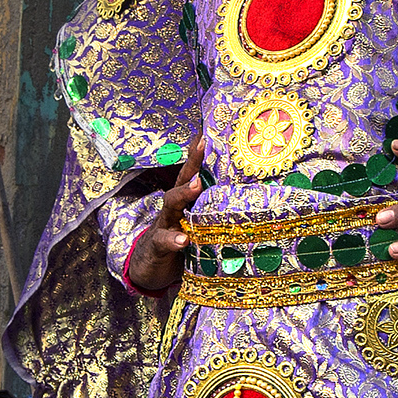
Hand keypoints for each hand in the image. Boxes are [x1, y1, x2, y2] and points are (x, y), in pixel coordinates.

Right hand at [123, 136, 205, 294]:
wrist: (149, 267)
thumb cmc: (182, 243)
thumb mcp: (198, 226)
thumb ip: (215, 214)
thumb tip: (248, 202)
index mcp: (187, 201)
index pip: (195, 173)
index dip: (201, 153)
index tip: (210, 130)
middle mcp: (175, 208)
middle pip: (183, 179)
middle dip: (193, 161)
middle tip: (204, 144)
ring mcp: (164, 224)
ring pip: (171, 204)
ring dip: (183, 193)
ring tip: (196, 184)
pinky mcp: (157, 245)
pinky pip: (163, 240)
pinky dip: (173, 239)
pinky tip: (182, 239)